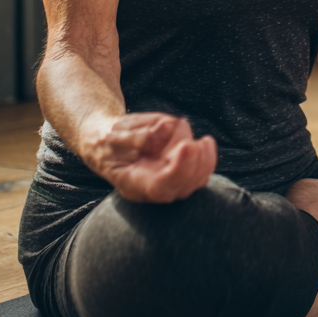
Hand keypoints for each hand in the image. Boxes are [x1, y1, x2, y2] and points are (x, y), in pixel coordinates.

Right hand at [82, 112, 216, 202]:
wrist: (110, 143)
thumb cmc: (111, 140)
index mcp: (134, 182)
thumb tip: (167, 129)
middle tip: (202, 141)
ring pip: (196, 180)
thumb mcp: (116, 134)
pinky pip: (201, 172)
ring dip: (205, 159)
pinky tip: (204, 142)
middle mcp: (153, 188)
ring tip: (198, 138)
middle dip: (197, 165)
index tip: (187, 146)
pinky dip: (207, 157)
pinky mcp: (180, 172)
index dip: (178, 170)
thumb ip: (140, 135)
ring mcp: (168, 181)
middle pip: (183, 188)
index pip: (160, 187)